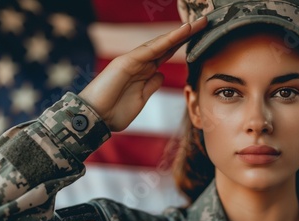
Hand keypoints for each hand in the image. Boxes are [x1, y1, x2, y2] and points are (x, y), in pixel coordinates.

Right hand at [79, 17, 206, 131]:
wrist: (94, 118)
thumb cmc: (114, 112)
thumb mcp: (140, 99)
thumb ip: (151, 85)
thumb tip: (160, 74)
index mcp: (144, 72)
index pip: (167, 55)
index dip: (183, 46)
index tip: (200, 39)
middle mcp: (140, 63)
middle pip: (167, 45)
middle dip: (186, 35)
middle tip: (204, 23)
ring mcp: (133, 61)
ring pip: (161, 44)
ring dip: (180, 33)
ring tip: (198, 23)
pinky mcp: (127, 62)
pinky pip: (151, 49)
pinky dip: (167, 40)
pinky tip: (181, 32)